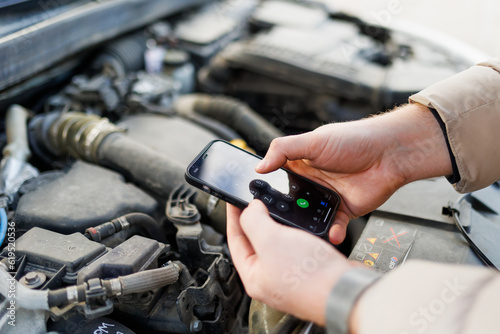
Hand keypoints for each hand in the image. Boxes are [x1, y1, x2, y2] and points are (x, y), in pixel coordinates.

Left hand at [226, 200, 356, 324]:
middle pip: (255, 241)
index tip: (234, 200)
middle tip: (255, 201)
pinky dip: (296, 231)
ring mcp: (290, 275)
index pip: (235, 240)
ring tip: (276, 208)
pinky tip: (301, 224)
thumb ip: (254, 220)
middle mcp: (270, 278)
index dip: (234, 216)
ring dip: (277, 223)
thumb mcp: (271, 240)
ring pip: (278, 243)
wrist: (347, 289)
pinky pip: (297, 246)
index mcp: (253, 276)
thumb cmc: (310, 277)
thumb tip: (250, 208)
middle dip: (255, 219)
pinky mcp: (309, 270)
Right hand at [256, 103, 451, 243]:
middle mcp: (311, 182)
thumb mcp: (313, 140)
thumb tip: (259, 166)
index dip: (267, 190)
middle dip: (285, 214)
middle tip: (278, 223)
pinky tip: (331, 232)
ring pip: (310, 218)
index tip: (256, 203)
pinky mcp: (344, 211)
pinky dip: (331, 232)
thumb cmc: (354, 140)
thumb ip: (283, 150)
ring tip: (304, 233)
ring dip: (308, 226)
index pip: (277, 179)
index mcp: (300, 164)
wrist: (390, 153)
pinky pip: (333, 226)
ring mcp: (327, 197)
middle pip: (291, 203)